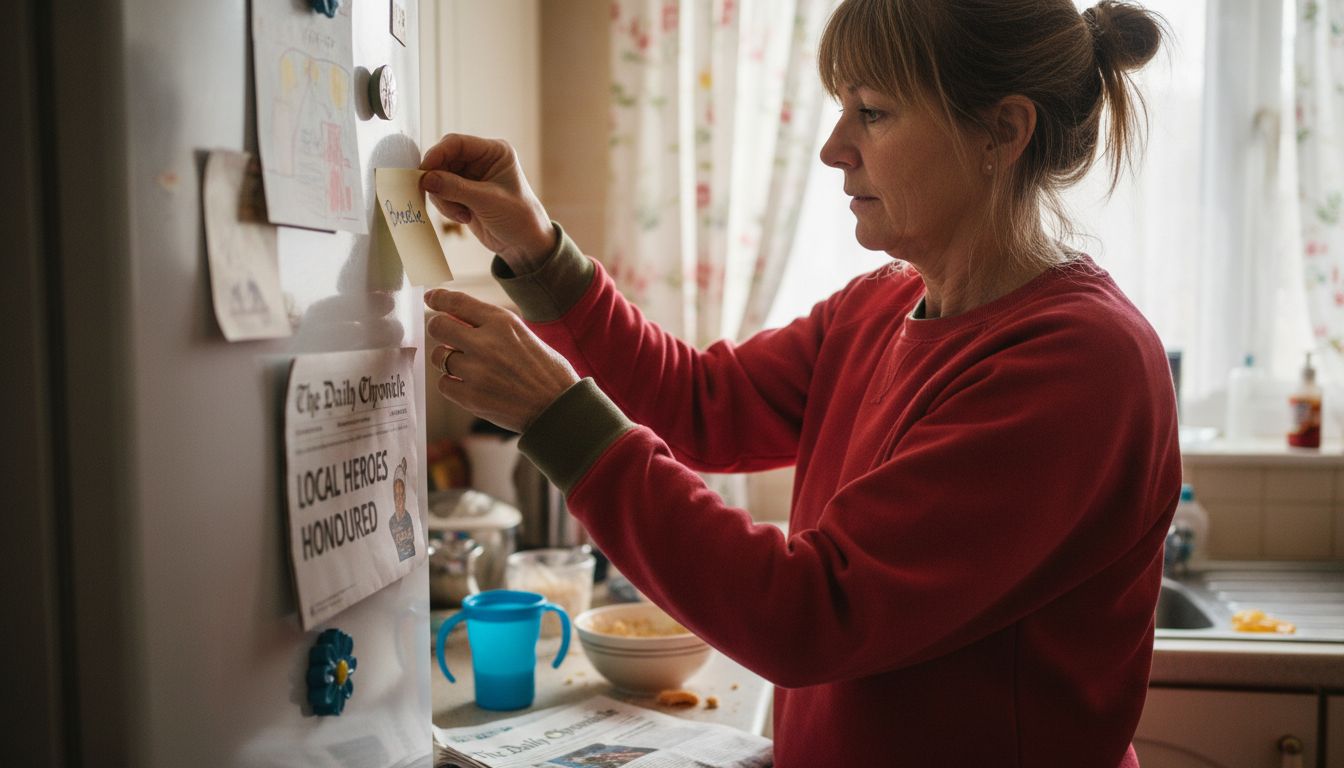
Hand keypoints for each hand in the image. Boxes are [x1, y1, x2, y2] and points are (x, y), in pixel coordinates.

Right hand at [419, 134, 556, 271]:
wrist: (523, 244)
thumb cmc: (518, 218)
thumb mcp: (487, 201)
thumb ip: (455, 188)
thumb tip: (425, 179)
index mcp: (494, 152)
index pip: (457, 143)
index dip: (437, 155)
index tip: (423, 172)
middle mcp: (481, 160)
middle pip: (444, 160)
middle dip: (439, 181)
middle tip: (440, 199)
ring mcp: (470, 177)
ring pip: (438, 178)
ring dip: (443, 198)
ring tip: (461, 214)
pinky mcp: (462, 193)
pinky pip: (441, 193)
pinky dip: (445, 206)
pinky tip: (463, 217)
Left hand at [424, 288, 579, 432]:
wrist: (559, 407)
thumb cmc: (546, 370)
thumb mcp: (523, 335)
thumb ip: (491, 326)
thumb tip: (456, 319)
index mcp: (502, 322)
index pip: (457, 302)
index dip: (438, 298)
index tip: (430, 297)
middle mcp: (486, 342)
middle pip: (438, 326)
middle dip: (439, 330)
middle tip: (448, 338)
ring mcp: (477, 371)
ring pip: (438, 356)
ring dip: (447, 360)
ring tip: (467, 367)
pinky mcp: (471, 397)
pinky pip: (444, 384)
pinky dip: (453, 384)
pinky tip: (470, 386)